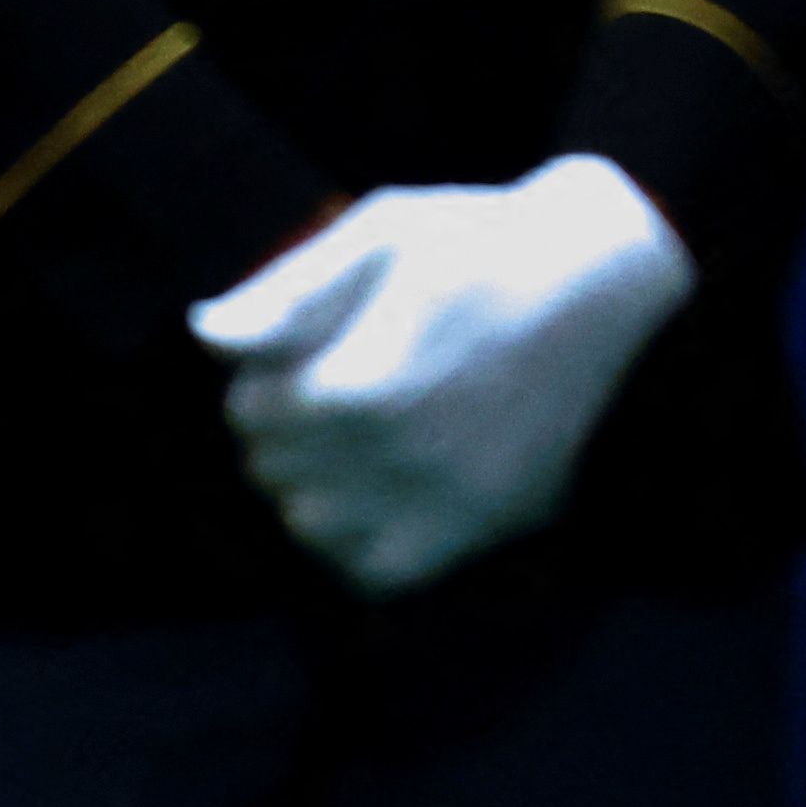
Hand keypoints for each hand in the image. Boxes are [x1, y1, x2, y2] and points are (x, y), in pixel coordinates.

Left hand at [188, 154, 696, 596]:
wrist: (600, 279)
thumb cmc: (479, 241)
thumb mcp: (377, 234)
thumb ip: (288, 293)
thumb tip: (205, 336)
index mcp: (363, 386)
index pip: (249, 414)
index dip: (259, 379)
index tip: (291, 356)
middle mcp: (403, 458)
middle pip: (273, 472)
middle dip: (279, 430)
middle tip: (320, 390)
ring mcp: (449, 499)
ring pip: (314, 529)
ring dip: (309, 485)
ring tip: (342, 442)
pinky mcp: (488, 522)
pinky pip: (380, 572)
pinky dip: (355, 543)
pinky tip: (370, 493)